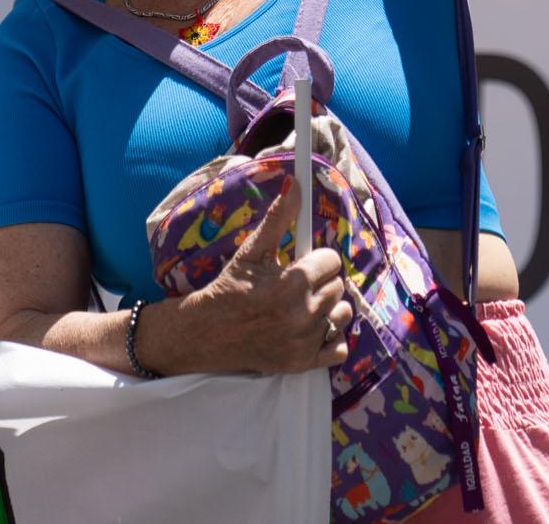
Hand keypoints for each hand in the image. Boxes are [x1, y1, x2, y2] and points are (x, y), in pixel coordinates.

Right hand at [155, 181, 350, 374]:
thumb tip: (295, 184)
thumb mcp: (251, 250)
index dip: (316, 259)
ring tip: (303, 305)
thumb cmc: (229, 288)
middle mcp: (303, 314)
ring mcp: (305, 342)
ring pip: (342, 314)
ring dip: (328, 308)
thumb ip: (277, 218)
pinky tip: (309, 329)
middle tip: (296, 284)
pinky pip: (339, 348)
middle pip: (338, 286)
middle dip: (320, 281)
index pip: (332, 260)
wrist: (206, 332)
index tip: (301, 263)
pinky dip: (329, 338)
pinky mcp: (304, 364)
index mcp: (292, 283)